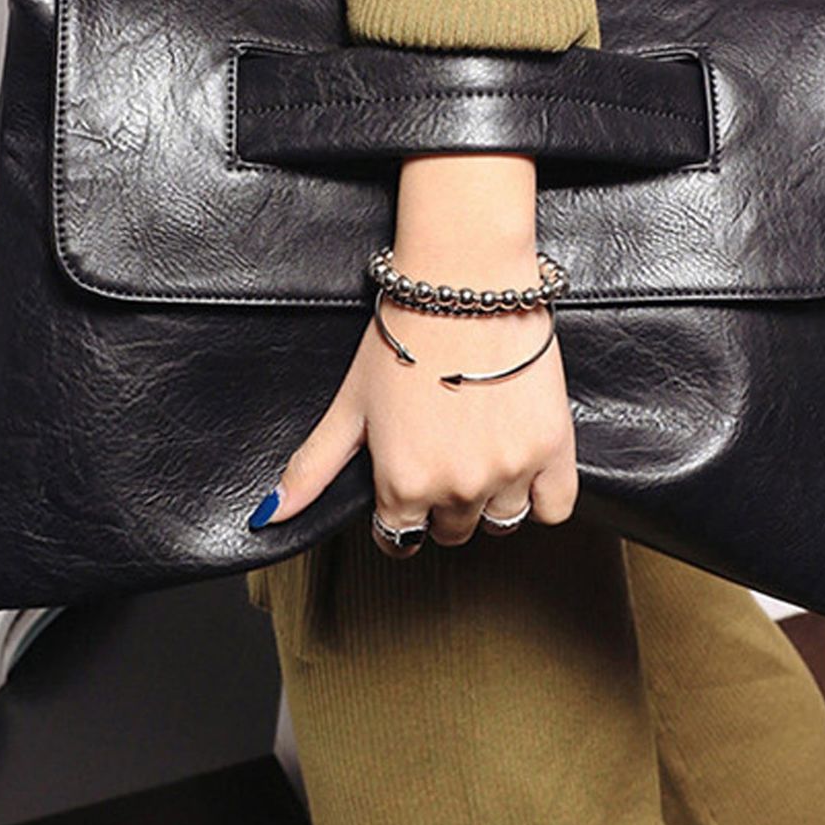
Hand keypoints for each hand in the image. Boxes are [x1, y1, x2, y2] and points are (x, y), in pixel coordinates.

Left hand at [256, 155, 578, 555]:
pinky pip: (553, 508)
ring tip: (480, 448)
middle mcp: (456, 487)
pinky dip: (540, 495)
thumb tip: (271, 515)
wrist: (464, 286)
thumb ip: (313, 467)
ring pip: (500, 522)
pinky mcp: (553, 450)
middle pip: (451, 532)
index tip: (408, 488)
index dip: (399, 516)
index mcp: (403, 482)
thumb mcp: (350, 404)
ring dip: (488, 498)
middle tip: (443, 453)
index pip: (401, 539)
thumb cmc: (403, 336)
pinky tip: (521, 460)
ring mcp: (508, 471)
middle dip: (442, 503)